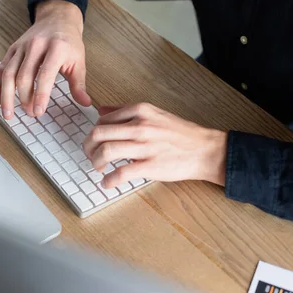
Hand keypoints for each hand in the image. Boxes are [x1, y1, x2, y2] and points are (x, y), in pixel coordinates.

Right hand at [0, 0, 90, 119]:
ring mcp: (22, 47)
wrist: (57, 19)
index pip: (45, 75)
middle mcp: (36, 46)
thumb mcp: (79, 61)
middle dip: (25, 98)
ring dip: (6, 96)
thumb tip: (85, 103)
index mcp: (56, 48)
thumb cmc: (68, 43)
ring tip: (8, 114)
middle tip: (30, 114)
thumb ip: (79, 84)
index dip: (40, 95)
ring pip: (9, 73)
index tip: (38, 112)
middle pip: (24, 76)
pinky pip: (2, 69)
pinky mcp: (12, 49)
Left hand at [82, 103, 227, 187]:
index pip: (102, 119)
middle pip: (98, 134)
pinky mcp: (150, 166)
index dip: (93, 133)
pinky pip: (121, 173)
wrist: (204, 149)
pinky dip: (109, 180)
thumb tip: (101, 110)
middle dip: (88, 147)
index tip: (94, 142)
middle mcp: (140, 126)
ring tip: (98, 168)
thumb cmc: (179, 132)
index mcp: (139, 111)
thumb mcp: (153, 112)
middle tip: (89, 155)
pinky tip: (107, 183)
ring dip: (95, 162)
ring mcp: (145, 146)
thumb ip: (126, 110)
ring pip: (106, 151)